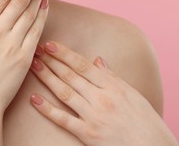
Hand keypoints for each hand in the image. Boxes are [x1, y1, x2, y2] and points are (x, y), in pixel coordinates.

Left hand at [29, 41, 178, 145]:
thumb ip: (112, 76)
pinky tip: (34, 99)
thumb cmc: (145, 121)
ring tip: (33, 66)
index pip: (82, 65)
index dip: (64, 54)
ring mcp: (93, 116)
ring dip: (47, 77)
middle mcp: (101, 98)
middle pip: (70, 75)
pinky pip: (63, 119)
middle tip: (36, 50)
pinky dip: (47, 109)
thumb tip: (98, 59)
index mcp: (113, 86)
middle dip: (51, 61)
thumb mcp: (133, 94)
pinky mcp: (87, 134)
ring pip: (64, 92)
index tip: (50, 44)